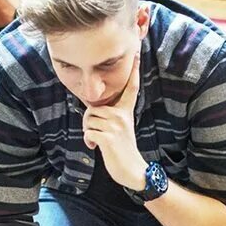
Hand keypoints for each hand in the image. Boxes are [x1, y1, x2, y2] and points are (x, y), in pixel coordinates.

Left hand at [84, 55, 146, 190]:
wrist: (133, 171)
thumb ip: (109, 117)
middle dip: (89, 122)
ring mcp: (116, 127)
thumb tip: (92, 112)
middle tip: (96, 134)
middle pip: (93, 108)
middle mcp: (122, 116)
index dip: (134, 72)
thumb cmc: (122, 150)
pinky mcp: (108, 138)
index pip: (131, 89)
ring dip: (88, 132)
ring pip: (89, 120)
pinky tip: (95, 147)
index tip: (137, 54)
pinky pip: (88, 132)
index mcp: (126, 112)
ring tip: (97, 141)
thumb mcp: (120, 129)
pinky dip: (88, 141)